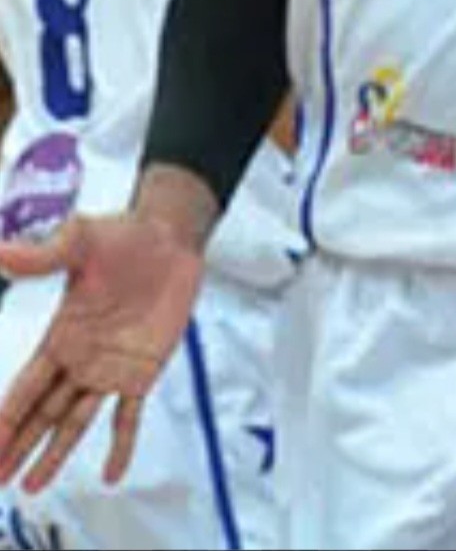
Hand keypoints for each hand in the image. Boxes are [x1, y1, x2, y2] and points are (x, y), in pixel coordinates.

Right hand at [0, 213, 203, 492]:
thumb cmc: (123, 235)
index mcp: (59, 335)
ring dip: (54, 454)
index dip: (6, 418)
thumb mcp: (81, 241)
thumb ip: (44, 255)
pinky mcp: (142, 372)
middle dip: (18, 445)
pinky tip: (112, 475)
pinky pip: (128, 416)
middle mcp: (80, 359)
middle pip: (42, 412)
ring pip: (75, 421)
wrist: (171, 237)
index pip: (25, 387)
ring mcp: (110, 369)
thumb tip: (2, 252)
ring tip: (30, 487)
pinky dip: (121, 446)